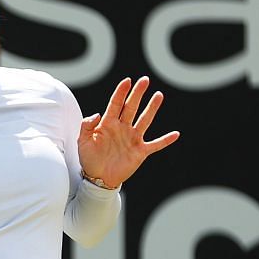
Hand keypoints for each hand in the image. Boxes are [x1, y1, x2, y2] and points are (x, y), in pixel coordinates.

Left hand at [77, 75, 179, 189]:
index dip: (121, 92)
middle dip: (138, 93)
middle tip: (145, 80)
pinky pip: (155, 145)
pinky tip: (175, 134)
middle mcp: (122, 128)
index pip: (116, 104)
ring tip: (159, 95)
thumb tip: (97, 113)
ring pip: (145, 120)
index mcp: (108, 124)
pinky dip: (165, 140)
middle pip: (132, 107)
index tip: (127, 81)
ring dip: (152, 108)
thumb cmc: (89, 159)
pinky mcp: (140, 151)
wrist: (98, 178)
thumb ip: (87, 126)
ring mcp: (132, 139)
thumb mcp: (83, 142)